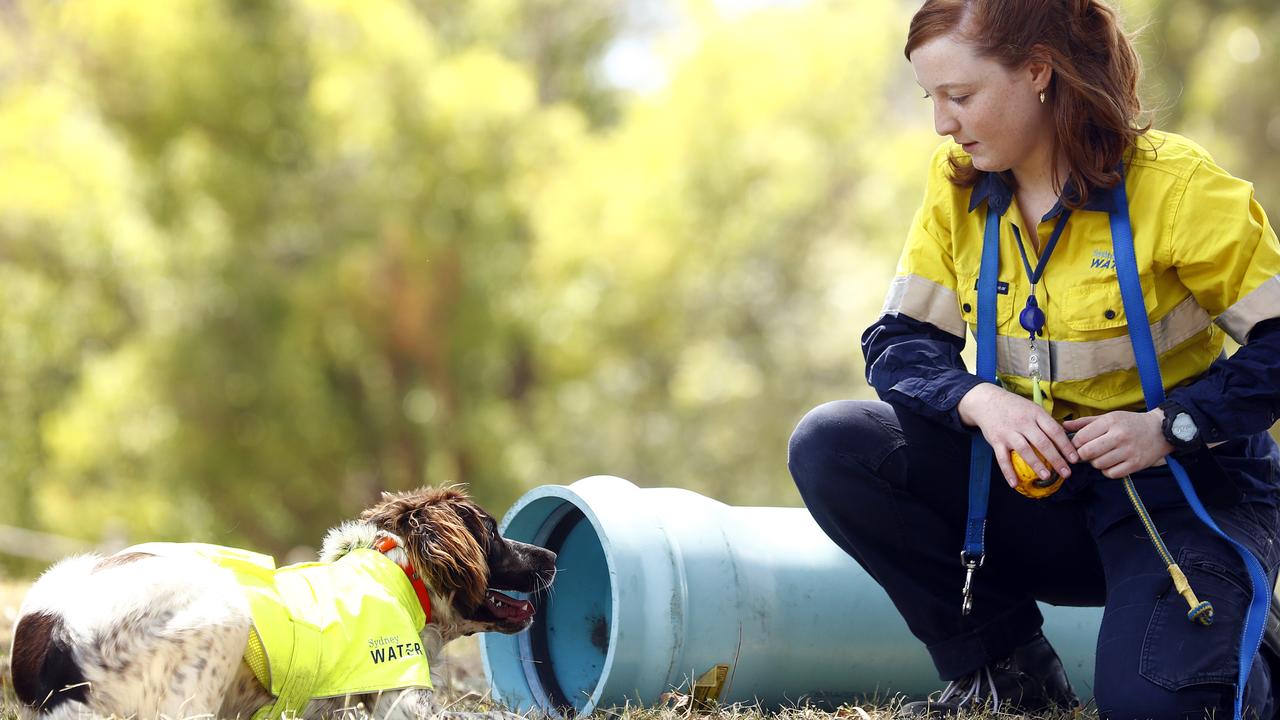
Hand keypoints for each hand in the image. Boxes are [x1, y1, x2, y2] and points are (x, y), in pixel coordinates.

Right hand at [957, 383, 1078, 488]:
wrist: (986, 400)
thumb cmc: (1014, 407)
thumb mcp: (1032, 408)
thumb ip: (1045, 422)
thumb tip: (1064, 440)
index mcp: (1035, 413)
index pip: (1054, 431)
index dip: (1066, 446)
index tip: (1075, 459)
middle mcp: (1023, 422)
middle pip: (1042, 442)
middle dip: (1056, 459)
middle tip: (1066, 473)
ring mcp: (1008, 432)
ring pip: (1024, 450)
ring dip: (1036, 465)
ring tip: (1046, 477)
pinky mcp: (995, 440)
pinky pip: (1002, 458)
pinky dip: (1008, 472)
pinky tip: (1014, 483)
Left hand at [1063, 409, 1171, 478]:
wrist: (1160, 431)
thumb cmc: (1130, 423)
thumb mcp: (1108, 417)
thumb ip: (1085, 422)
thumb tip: (1063, 426)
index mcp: (1110, 421)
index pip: (1081, 437)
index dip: (1074, 444)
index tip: (1076, 445)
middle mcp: (1119, 436)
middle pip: (1087, 453)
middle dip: (1082, 455)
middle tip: (1085, 453)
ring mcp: (1128, 451)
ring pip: (1098, 464)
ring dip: (1095, 463)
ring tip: (1101, 456)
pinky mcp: (1136, 464)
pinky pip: (1111, 473)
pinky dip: (1107, 471)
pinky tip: (1111, 463)